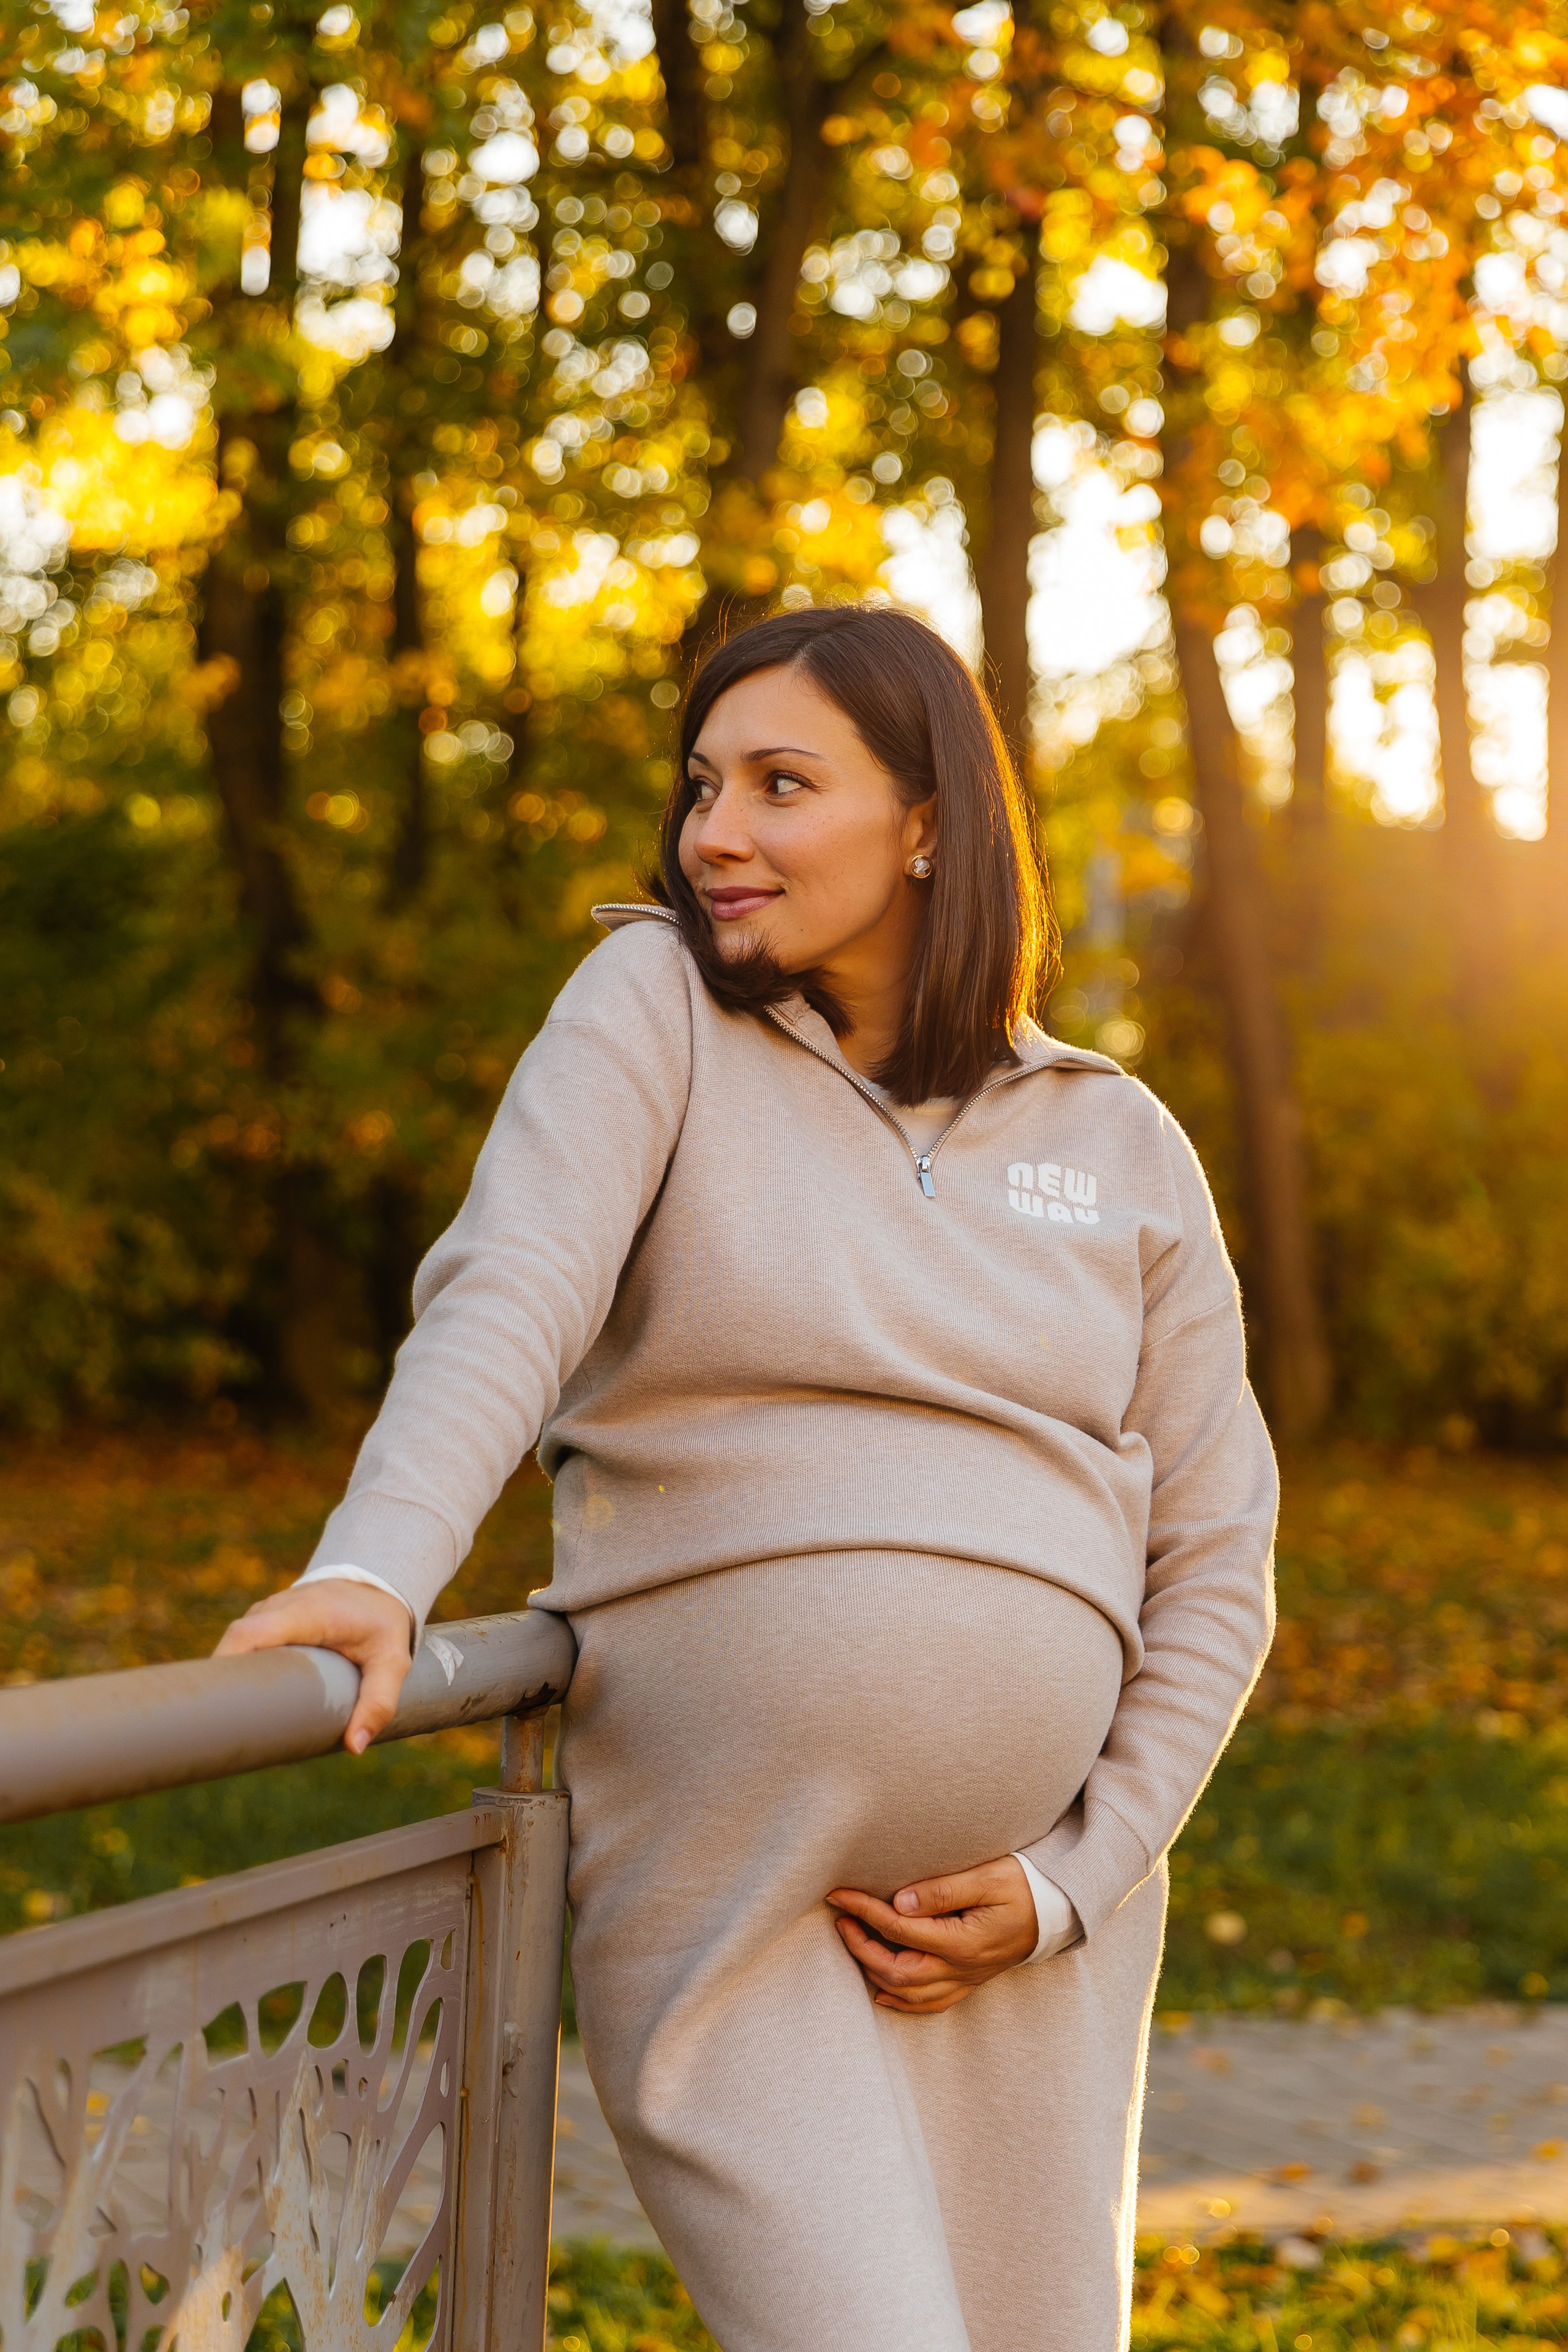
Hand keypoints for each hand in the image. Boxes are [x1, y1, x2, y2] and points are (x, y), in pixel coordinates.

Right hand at [214, 1580, 412, 1755]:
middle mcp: (278, 1606)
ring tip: (231, 1722)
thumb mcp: (393, 1661)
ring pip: (236, 1645)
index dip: (227, 1662)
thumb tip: (354, 1747)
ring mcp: (267, 1611)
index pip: (250, 1633)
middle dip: (223, 1681)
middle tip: (225, 1728)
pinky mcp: (265, 1621)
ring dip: (231, 1678)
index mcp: (306, 1613)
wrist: (376, 1589)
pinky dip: (240, 1669)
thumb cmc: (382, 1626)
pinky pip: (243, 1644)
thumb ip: (380, 1701)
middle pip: (235, 1642)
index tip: (218, 1701)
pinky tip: (240, 1702)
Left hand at [826, 1854, 1041, 2014]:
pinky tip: (882, 1990)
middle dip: (861, 1947)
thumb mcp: (989, 1877)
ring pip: (909, 1992)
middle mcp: (961, 1967)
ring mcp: (966, 1979)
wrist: (1060, 1911)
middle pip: (896, 1970)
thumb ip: (944, 1890)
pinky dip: (902, 2000)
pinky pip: (931, 2003)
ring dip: (875, 1970)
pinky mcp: (970, 1981)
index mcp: (962, 1941)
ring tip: (854, 1941)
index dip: (864, 1911)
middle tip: (840, 1919)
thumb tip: (901, 1902)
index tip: (839, 1894)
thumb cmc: (1025, 1886)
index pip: (900, 1929)